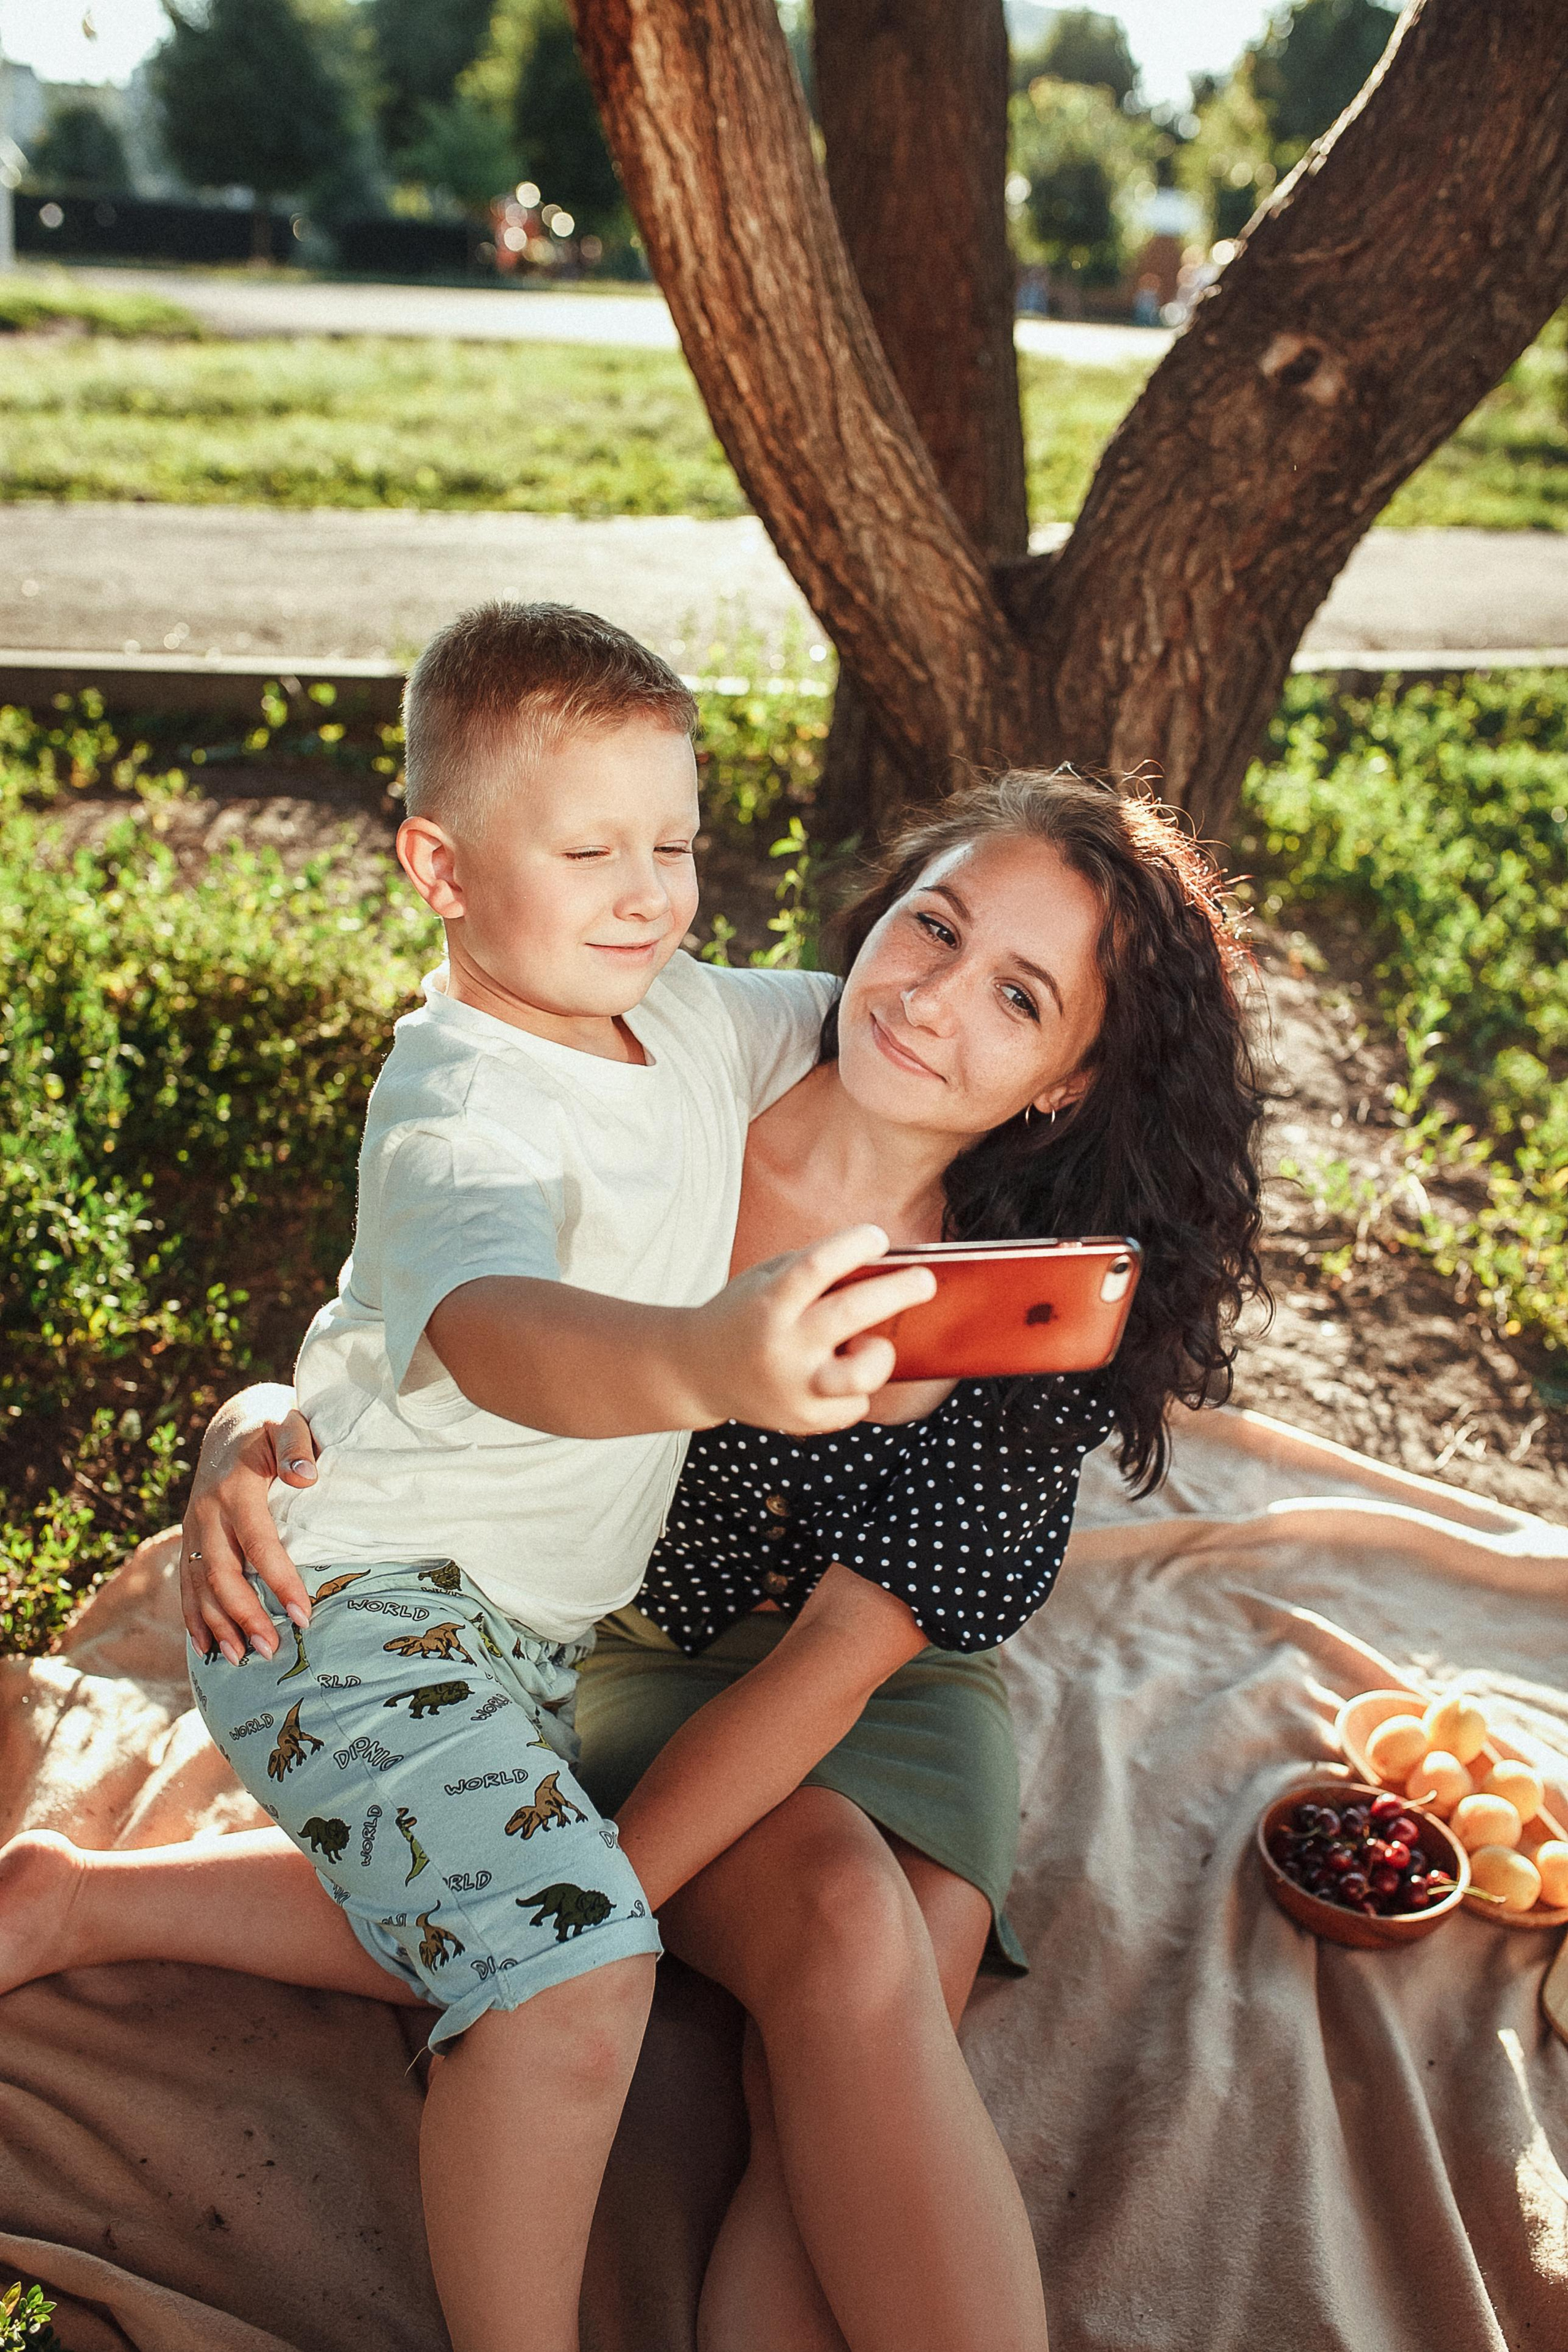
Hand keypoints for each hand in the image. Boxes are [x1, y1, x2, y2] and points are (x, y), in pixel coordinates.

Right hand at [181, 1385, 318, 1661]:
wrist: (232, 1423)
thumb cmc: (272, 1426)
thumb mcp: (289, 1423)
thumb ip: (298, 1446)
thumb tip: (307, 1477)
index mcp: (235, 1489)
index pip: (258, 1544)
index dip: (280, 1581)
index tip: (304, 1614)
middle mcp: (207, 1512)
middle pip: (222, 1574)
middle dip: (245, 1616)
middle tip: (272, 1650)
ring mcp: (194, 1528)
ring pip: (200, 1585)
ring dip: (219, 1625)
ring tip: (241, 1660)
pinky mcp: (190, 1538)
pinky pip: (187, 1583)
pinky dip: (194, 1617)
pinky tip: (206, 1647)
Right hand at [683, 1226, 935, 1435]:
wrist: (698, 1372)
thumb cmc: (747, 1315)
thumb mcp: (766, 1281)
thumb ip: (813, 1273)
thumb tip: (885, 1267)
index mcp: (769, 1303)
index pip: (815, 1267)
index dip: (852, 1247)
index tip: (878, 1237)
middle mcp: (782, 1346)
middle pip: (850, 1314)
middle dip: (898, 1292)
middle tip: (925, 1281)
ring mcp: (795, 1387)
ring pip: (862, 1375)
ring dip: (880, 1354)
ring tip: (869, 1345)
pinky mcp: (806, 1420)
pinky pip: (856, 1402)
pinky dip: (856, 1385)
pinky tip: (834, 1375)